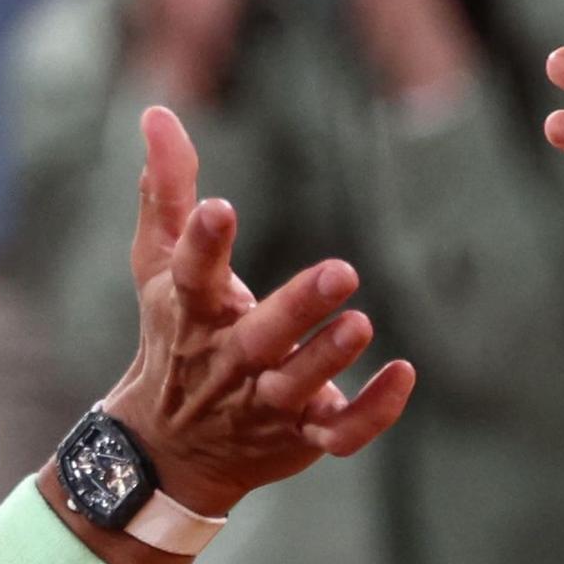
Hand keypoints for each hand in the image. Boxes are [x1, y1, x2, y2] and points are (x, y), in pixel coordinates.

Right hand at [104, 108, 416, 514]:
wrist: (170, 450)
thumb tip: (158, 113)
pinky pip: (341, 433)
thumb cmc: (172, 338)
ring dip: (330, 358)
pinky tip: (405, 374)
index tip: (219, 208)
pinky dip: (373, 412)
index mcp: (192, 313)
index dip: (203, 242)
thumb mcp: (158, 263)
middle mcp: (229, 361)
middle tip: (342, 271)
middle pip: (260, 337)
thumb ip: (167, 190)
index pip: (191, 274)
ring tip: (362, 323)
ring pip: (298, 386)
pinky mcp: (302, 435)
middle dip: (297, 307)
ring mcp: (265, 404)